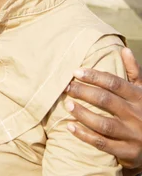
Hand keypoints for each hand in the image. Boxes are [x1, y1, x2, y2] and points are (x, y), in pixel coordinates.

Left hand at [66, 48, 141, 171]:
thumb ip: (134, 72)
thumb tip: (125, 49)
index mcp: (138, 97)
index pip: (114, 83)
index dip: (94, 76)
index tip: (76, 71)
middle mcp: (136, 115)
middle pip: (106, 101)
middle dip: (84, 92)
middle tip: (66, 87)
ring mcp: (131, 134)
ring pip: (103, 123)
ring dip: (83, 114)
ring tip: (67, 105)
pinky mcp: (127, 152)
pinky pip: (102, 143)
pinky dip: (84, 135)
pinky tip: (70, 126)